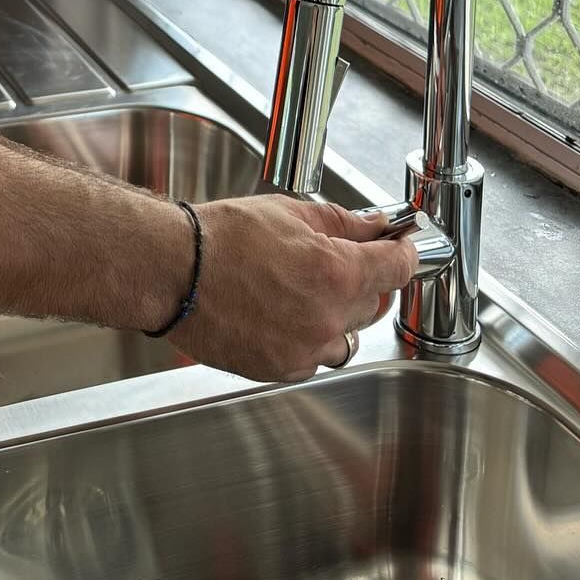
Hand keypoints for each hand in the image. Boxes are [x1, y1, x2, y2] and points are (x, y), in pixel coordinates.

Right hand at [172, 196, 416, 382]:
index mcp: (337, 273)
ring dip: (340, 315)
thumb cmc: (221, 237)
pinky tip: (285, 313)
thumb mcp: (288, 212)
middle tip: (347, 260)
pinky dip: (309, 338)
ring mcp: (305, 349)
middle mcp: (328, 318)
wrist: (173, 271)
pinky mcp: (281, 368)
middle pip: (375, 303)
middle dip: (368, 279)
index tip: (404, 247)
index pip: (397, 268)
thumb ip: (341, 222)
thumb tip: (374, 226)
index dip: (405, 253)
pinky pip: (314, 358)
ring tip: (309, 290)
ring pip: (347, 338)